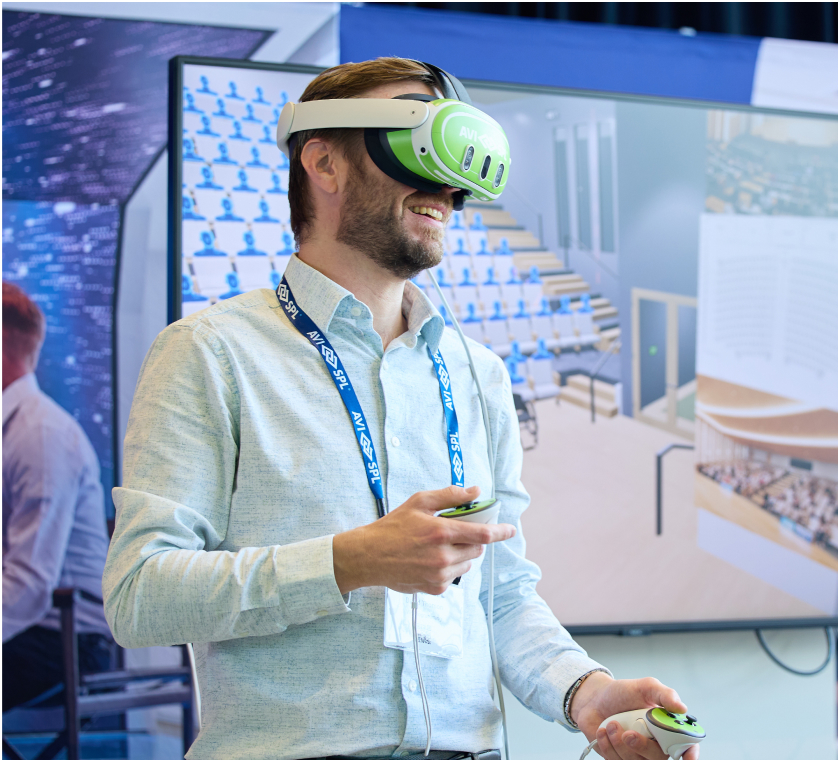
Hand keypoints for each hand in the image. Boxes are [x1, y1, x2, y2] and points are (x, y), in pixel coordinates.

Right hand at [332, 485, 514, 594]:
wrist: (369, 556)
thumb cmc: (393, 527)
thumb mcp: (419, 502)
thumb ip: (450, 496)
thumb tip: (475, 491)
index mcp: (442, 532)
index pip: (483, 534)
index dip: (501, 531)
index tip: (510, 529)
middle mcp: (443, 556)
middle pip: (477, 548)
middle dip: (472, 539)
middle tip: (453, 532)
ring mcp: (440, 575)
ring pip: (468, 564)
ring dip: (461, 554)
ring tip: (438, 547)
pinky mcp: (435, 588)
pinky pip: (454, 577)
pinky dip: (449, 568)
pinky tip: (430, 560)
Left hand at [571, 672, 698, 759]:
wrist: (595, 699)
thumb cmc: (623, 693)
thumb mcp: (644, 687)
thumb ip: (664, 694)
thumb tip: (682, 708)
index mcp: (667, 729)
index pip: (686, 746)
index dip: (690, 754)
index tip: (686, 758)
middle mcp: (655, 745)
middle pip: (658, 758)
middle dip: (641, 747)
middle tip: (628, 733)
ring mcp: (637, 754)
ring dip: (618, 742)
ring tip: (610, 724)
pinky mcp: (619, 759)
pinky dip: (606, 745)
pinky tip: (603, 731)